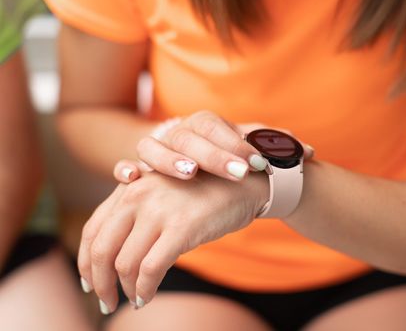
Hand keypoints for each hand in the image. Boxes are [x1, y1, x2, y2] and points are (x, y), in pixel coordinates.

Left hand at [78, 170, 268, 313]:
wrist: (243, 182)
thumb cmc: (203, 192)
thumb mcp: (163, 195)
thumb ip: (136, 214)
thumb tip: (112, 257)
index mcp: (130, 187)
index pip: (92, 230)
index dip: (86, 262)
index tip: (90, 283)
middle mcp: (138, 195)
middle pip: (101, 249)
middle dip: (99, 283)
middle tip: (105, 302)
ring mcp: (159, 210)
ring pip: (124, 263)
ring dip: (125, 290)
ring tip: (135, 299)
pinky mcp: (182, 228)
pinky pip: (151, 269)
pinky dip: (145, 290)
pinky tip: (147, 296)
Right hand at [113, 111, 314, 183]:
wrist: (186, 158)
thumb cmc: (222, 154)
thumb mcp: (247, 149)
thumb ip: (274, 148)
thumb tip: (310, 152)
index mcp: (205, 124)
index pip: (218, 126)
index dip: (236, 142)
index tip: (258, 162)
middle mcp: (178, 132)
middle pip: (191, 136)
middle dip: (215, 155)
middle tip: (238, 172)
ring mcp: (155, 148)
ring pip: (154, 146)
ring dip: (169, 159)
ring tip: (189, 173)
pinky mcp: (139, 168)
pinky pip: (126, 164)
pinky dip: (126, 169)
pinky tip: (132, 179)